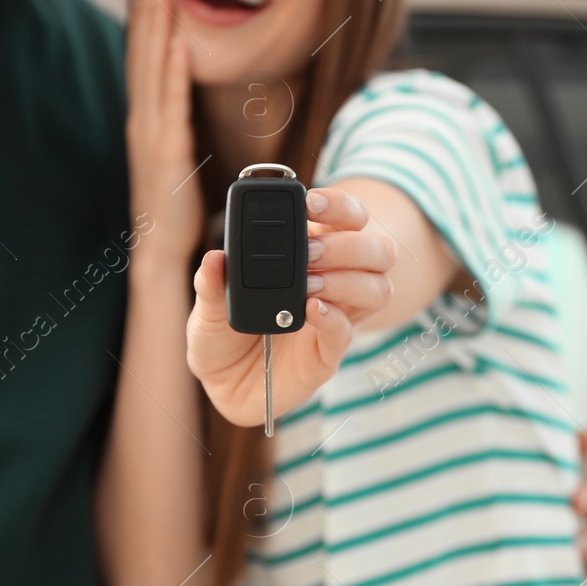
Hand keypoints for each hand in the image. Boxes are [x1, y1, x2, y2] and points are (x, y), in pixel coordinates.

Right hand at [125, 0, 202, 259]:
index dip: (145, 27)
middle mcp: (143, 123)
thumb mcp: (174, 157)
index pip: (143, 65)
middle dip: (148, 17)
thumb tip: (186, 104)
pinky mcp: (167, 151)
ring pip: (154, 72)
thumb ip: (175, 127)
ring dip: (157, 31)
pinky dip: (175, 71)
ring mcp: (152, 136)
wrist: (160, 247)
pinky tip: (179, 43)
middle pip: (143, 59)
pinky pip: (172, 103)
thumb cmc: (172, 205)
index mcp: (144, 124)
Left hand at [186, 187, 394, 426]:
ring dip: (347, 280)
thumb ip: (213, 282)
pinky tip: (313, 310)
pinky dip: (335, 319)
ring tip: (308, 285)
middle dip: (348, 244)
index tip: (310, 203)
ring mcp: (338, 318)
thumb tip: (215, 259)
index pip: (348, 218)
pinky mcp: (328, 354)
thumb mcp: (208, 304)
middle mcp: (334, 281)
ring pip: (378, 288)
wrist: (222, 383)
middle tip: (310, 252)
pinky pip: (348, 333)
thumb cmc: (224, 333)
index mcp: (312, 254)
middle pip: (378, 250)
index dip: (338, 205)